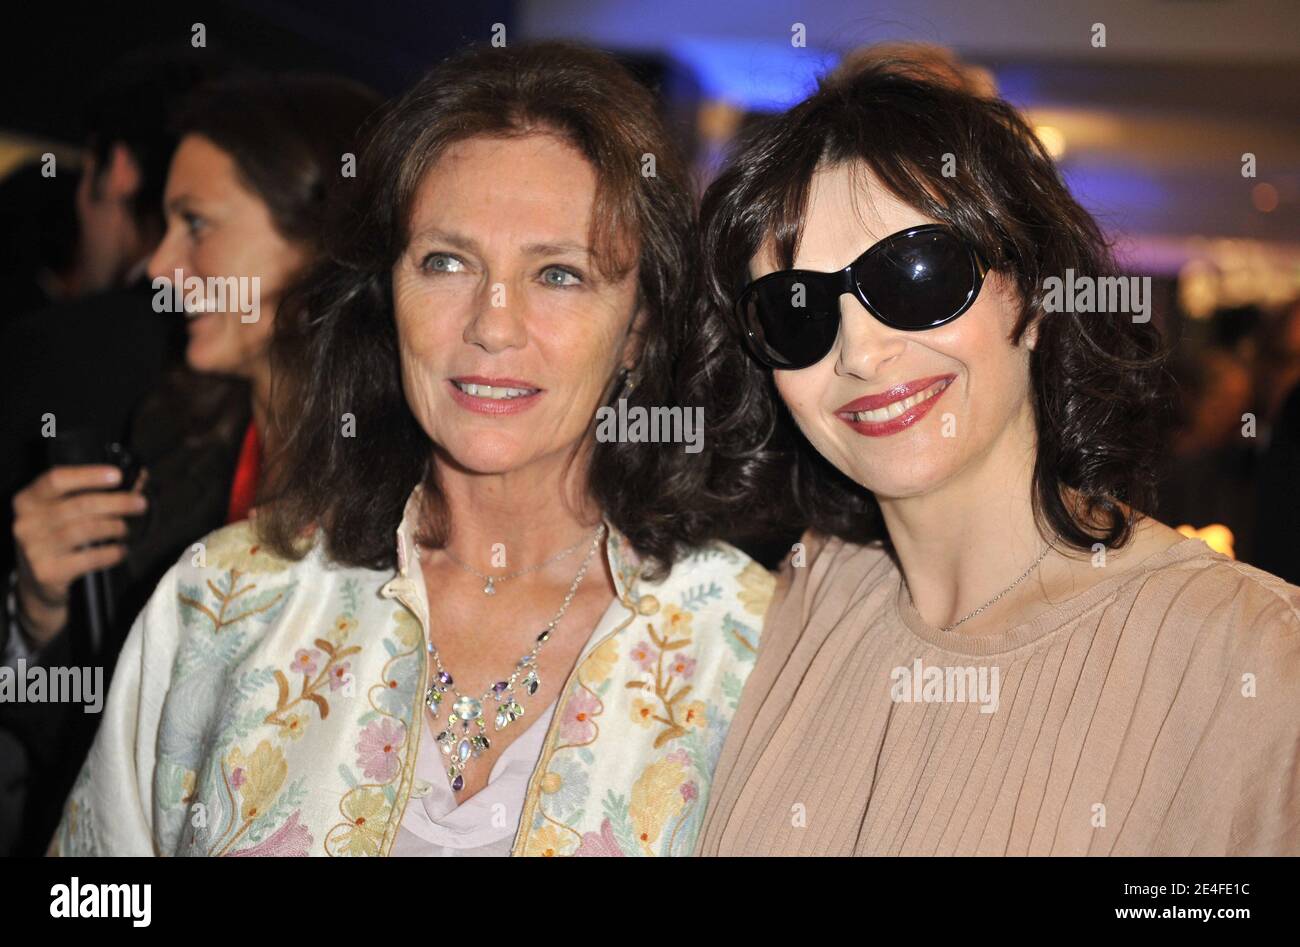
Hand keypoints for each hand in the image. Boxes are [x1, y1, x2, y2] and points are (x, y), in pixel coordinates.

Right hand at [12, 464, 147, 645]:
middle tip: (139, 504)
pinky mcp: (48, 572)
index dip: (89, 475)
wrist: (38, 585)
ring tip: (125, 529)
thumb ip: (92, 494)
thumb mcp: (63, 513)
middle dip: (116, 502)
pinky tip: (121, 551)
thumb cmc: (57, 540)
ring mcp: (35, 549)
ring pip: (86, 530)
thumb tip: (138, 479)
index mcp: (27, 500)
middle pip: (79, 505)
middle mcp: (26, 522)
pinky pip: (89, 558)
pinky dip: (111, 553)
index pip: (57, 479)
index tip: (117, 475)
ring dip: (115, 527)